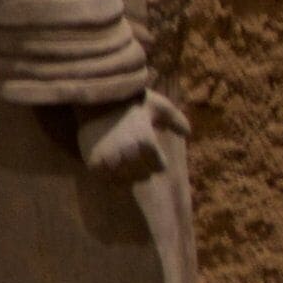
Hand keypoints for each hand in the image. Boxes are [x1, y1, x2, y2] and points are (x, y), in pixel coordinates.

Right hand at [74, 91, 188, 182]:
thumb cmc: (130, 103)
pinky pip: (109, 180)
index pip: (159, 167)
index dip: (156, 159)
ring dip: (126, 173)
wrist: (96, 101)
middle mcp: (129, 154)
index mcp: (147, 143)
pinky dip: (111, 175)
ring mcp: (111, 161)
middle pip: (143, 176)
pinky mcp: (94, 164)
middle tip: (134, 154)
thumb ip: (176, 119)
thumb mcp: (158, 105)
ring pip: (126, 180)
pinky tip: (111, 162)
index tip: (148, 149)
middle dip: (142, 166)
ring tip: (123, 158)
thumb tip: (188, 133)